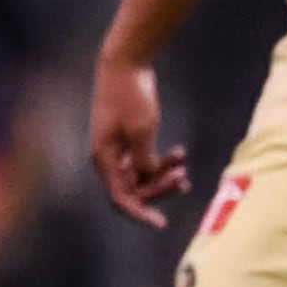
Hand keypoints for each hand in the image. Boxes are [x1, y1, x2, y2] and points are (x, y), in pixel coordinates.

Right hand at [91, 52, 189, 228]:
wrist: (124, 63)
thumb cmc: (129, 96)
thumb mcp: (141, 131)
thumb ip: (144, 161)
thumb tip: (148, 181)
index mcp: (103, 159)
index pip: (120, 197)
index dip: (140, 212)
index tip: (160, 223)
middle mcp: (107, 158)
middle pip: (133, 189)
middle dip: (158, 188)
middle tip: (183, 179)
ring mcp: (117, 149)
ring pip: (141, 175)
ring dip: (162, 175)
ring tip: (183, 166)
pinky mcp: (127, 139)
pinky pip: (143, 161)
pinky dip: (160, 162)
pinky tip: (179, 156)